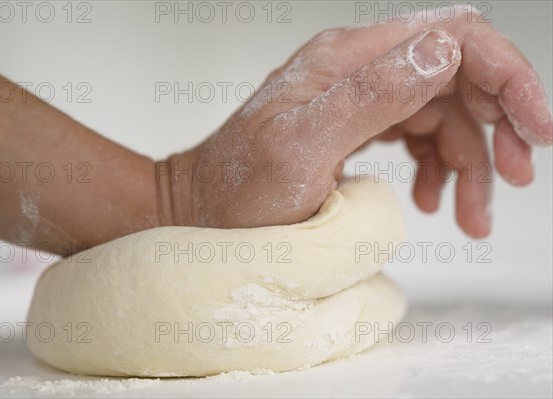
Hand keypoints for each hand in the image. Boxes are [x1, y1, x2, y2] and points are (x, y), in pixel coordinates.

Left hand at [166, 9, 551, 237]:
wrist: (200, 212)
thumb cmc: (237, 191)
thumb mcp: (301, 149)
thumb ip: (370, 97)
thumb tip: (441, 52)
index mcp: (347, 59)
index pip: (452, 37)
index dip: (507, 76)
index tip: (537, 129)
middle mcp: (355, 69)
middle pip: (456, 76)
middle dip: (496, 126)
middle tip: (516, 178)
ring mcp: (355, 98)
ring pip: (441, 114)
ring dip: (469, 162)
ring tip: (469, 215)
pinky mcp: (354, 127)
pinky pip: (415, 135)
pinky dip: (437, 167)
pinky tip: (431, 200)